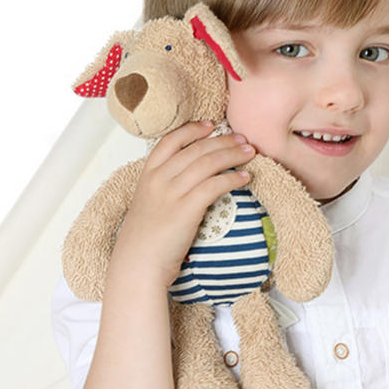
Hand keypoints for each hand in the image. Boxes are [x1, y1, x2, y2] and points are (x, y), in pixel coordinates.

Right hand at [109, 121, 255, 288]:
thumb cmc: (145, 236)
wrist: (138, 263)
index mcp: (147, 173)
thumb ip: (163, 184)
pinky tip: (245, 178)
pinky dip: (233, 178)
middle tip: (242, 139)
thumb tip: (191, 174)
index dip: (193, 130)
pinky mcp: (187, 209)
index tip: (211, 126)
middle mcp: (159, 178)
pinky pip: (215, 185)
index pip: (171, 140)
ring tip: (249, 153)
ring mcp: (172, 193)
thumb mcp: (147, 201)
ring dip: (233, 155)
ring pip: (208, 163)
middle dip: (223, 141)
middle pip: (196, 149)